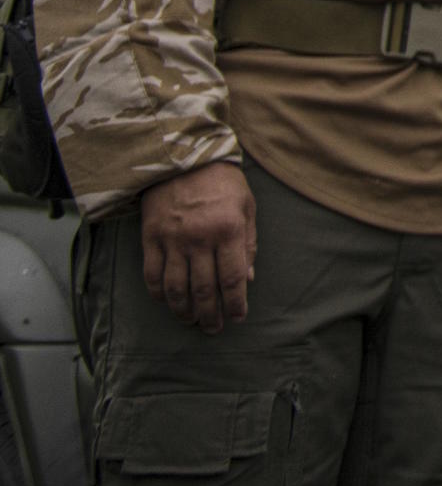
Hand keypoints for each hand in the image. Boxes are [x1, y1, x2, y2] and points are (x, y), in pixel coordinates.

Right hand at [140, 163, 256, 333]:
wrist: (182, 157)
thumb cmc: (221, 182)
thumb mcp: (247, 206)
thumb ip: (248, 244)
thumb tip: (248, 279)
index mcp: (228, 230)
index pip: (232, 278)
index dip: (235, 304)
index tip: (238, 317)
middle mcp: (199, 239)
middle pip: (203, 289)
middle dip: (210, 314)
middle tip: (213, 328)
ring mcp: (172, 240)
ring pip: (175, 288)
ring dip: (183, 310)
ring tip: (191, 320)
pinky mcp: (150, 238)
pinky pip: (152, 274)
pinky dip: (159, 293)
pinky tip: (167, 302)